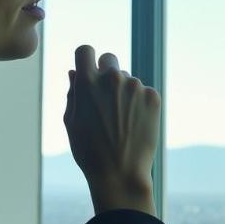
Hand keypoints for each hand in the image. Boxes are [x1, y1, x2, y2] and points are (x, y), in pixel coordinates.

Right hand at [63, 45, 160, 195]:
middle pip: (109, 60)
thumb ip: (73, 92)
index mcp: (87, 82)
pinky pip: (143, 92)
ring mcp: (135, 86)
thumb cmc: (90, 150)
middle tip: (106, 100)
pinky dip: (139, 103)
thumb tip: (74, 71)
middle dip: (106, 73)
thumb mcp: (71, 121)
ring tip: (120, 122)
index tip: (88, 70)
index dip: (86, 60)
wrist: (120, 172)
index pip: (85, 50)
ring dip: (124, 93)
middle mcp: (112, 79)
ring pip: (127, 79)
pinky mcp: (153, 97)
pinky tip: (134, 124)